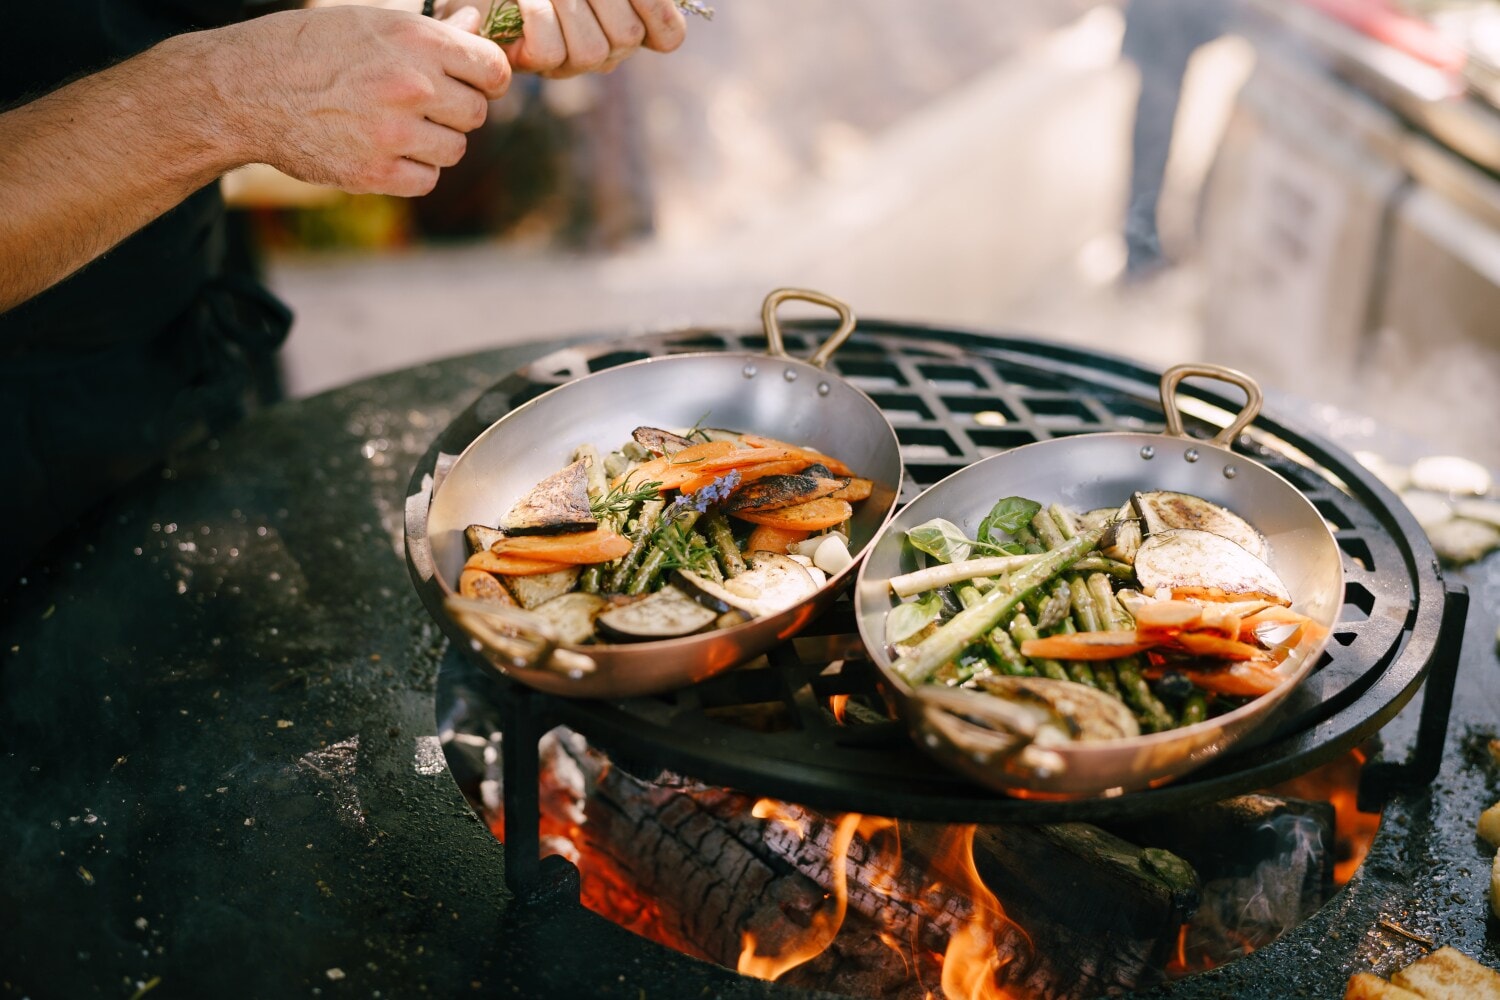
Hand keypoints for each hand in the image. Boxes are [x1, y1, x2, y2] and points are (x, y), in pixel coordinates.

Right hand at [212, 5, 510, 195]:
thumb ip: (430, 34)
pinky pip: (427, 180)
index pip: (493, 71)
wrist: (247, 87)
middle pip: (476, 115)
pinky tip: (385, 151)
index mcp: (416, 40)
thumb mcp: (370, 23)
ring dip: (434, 143)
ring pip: (454, 150)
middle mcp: (411, 85)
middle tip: (421, 106)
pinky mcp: (375, 173)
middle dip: (455, 112)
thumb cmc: (312, 48)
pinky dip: (413, 171)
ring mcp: (394, 133)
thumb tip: (474, 28)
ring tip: (397, 126)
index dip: (487, 80)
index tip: (473, 84)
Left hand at [446, 0, 686, 76]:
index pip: (668, 35)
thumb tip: (665, 0)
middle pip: (626, 37)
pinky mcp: (534, 63)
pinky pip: (550, 50)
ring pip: (591, 50)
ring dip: (566, 5)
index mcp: (629, 20)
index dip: (657, 8)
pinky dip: (536, 15)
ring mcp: (571, 62)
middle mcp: (606, 48)